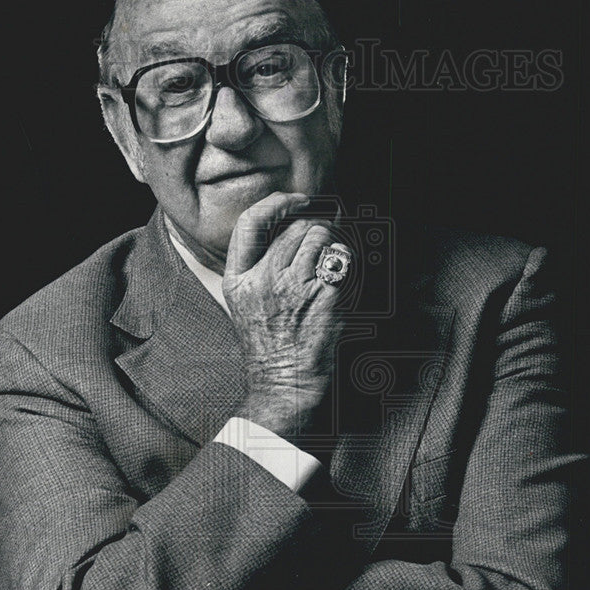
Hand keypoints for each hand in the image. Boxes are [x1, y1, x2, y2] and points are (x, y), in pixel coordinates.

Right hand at [223, 191, 347, 436]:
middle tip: (330, 240)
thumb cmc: (272, 350)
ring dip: (335, 243)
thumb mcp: (246, 306)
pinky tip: (347, 280)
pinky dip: (349, 263)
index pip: (251, 223)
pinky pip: (342, 260)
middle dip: (318, 228)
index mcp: (240, 280)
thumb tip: (295, 230)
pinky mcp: (325, 298)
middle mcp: (264, 279)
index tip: (298, 201)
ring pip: (321, 237)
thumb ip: (260, 268)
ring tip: (337, 264)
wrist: (287, 388)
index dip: (277, 204)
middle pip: (296, 228)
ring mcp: (294, 288)